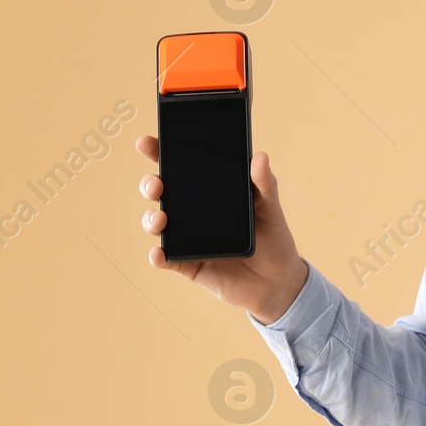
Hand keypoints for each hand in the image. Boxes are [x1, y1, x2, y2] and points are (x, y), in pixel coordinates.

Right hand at [136, 135, 309, 324]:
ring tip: (161, 219)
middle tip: (157, 185)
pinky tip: (159, 254)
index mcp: (209, 190)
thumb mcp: (271, 209)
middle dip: (150, 184)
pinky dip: (158, 256)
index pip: (180, 167)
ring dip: (151, 218)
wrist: (277, 282)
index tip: (147, 143)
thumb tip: (260, 157)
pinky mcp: (187, 264)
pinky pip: (166, 259)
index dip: (160, 152)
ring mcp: (186, 237)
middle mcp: (192, 211)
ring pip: (157, 223)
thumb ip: (265, 184)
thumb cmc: (273, 239)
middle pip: (161, 192)